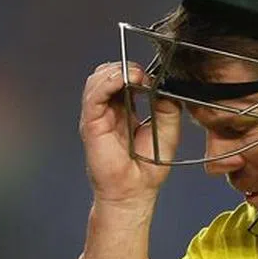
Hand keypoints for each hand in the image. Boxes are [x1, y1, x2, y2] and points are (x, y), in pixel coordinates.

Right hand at [79, 61, 181, 203]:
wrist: (135, 191)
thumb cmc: (148, 167)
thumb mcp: (167, 129)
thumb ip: (167, 106)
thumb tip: (163, 85)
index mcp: (125, 109)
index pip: (123, 78)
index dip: (136, 71)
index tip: (153, 75)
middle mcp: (109, 109)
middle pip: (107, 74)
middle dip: (126, 68)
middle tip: (144, 75)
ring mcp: (98, 115)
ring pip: (97, 79)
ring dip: (117, 71)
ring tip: (135, 76)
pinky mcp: (90, 123)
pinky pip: (93, 95)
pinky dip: (107, 82)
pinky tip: (122, 80)